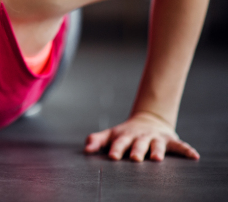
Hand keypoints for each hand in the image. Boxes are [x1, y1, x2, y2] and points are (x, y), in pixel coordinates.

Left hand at [84, 111, 199, 161]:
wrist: (147, 121)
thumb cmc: (125, 134)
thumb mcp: (110, 135)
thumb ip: (97, 140)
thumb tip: (86, 149)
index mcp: (125, 137)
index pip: (119, 143)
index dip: (116, 149)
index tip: (112, 156)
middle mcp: (140, 137)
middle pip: (138, 144)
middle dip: (136, 151)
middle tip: (135, 158)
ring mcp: (155, 139)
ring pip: (157, 145)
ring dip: (157, 151)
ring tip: (158, 158)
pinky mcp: (170, 140)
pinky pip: (180, 146)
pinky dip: (187, 150)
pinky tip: (194, 156)